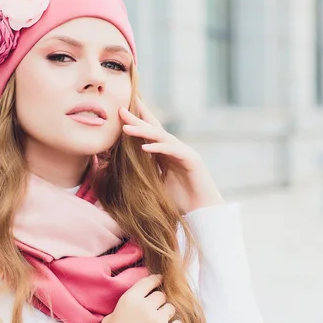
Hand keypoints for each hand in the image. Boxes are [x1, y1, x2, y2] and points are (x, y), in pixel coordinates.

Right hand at [97, 274, 182, 322]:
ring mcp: (158, 320)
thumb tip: (137, 300)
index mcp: (129, 299)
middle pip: (160, 295)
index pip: (148, 281)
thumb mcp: (111, 316)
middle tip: (153, 311)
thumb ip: (126, 305)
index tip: (160, 280)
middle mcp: (145, 306)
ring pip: (170, 308)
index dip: (155, 280)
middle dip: (158, 302)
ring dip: (166, 314)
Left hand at [119, 97, 225, 214]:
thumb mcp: (154, 183)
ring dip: (143, 131)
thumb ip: (143, 172)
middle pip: (154, 129)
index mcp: (165, 153)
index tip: (122, 111)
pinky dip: (158, 147)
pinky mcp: (192, 160)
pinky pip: (173, 150)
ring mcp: (184, 152)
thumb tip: (121, 168)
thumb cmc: (179, 200)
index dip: (138, 120)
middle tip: (121, 110)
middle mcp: (175, 149)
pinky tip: (144, 147)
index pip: (150, 133)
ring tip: (126, 128)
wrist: (201, 212)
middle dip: (137, 119)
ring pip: (162, 137)